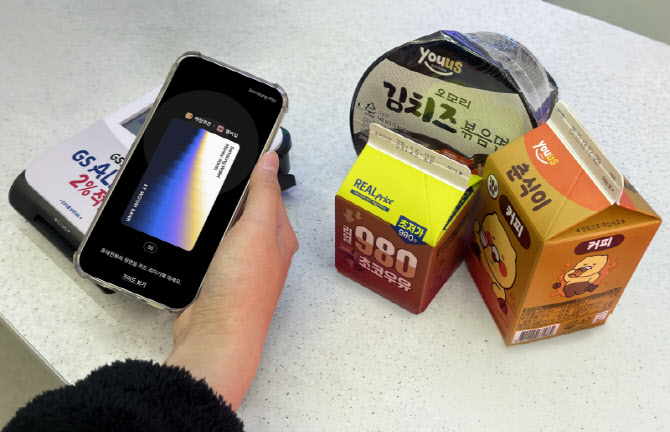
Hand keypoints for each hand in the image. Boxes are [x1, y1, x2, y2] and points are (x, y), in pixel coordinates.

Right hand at [166, 151, 297, 409]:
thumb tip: (270, 158)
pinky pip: (212, 247)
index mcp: (278, 234)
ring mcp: (239, 265)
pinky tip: (191, 229)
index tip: (236, 153)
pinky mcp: (218, 277)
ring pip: (226, 228)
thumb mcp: (255, 229)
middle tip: (210, 171)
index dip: (253, 170)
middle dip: (231, 192)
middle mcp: (262, 249)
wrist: (217, 334)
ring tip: (197, 194)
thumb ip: (262, 193)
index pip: (268, 191)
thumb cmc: (242, 288)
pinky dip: (203, 236)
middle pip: (246, 209)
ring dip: (214, 214)